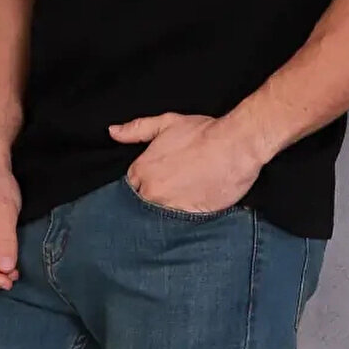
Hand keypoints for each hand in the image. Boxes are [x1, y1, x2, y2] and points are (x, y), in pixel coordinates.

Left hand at [107, 112, 261, 213]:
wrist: (235, 145)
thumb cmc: (203, 133)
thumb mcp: (166, 123)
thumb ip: (137, 129)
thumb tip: (113, 132)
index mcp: (141, 170)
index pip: (132, 187)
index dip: (145, 186)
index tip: (159, 184)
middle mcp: (150, 191)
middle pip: (144, 205)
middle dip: (155, 201)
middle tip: (173, 194)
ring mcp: (169, 207)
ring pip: (161, 217)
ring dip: (169, 213)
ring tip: (184, 204)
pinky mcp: (189, 218)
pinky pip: (181, 225)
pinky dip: (185, 222)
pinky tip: (194, 211)